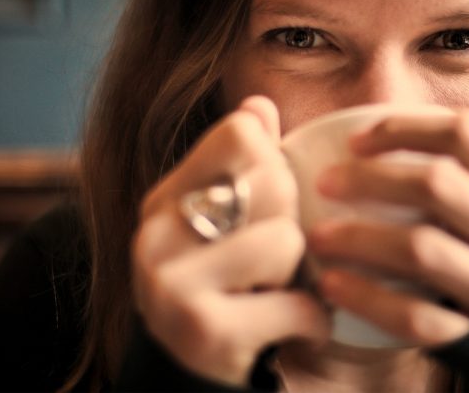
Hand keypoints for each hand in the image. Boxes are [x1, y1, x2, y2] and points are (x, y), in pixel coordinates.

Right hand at [132, 96, 329, 385]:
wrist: (189, 379)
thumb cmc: (223, 291)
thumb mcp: (226, 224)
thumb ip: (241, 164)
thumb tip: (259, 103)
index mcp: (165, 198)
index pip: (242, 133)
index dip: (275, 165)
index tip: (267, 205)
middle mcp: (157, 234)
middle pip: (272, 180)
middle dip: (291, 223)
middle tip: (274, 260)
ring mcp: (172, 284)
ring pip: (286, 240)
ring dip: (300, 275)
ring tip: (275, 292)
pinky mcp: (203, 331)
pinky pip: (297, 303)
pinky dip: (311, 322)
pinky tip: (292, 329)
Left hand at [309, 111, 468, 345]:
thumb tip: (426, 114)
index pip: (467, 135)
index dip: (404, 128)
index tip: (356, 140)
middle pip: (439, 186)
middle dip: (370, 179)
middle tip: (324, 182)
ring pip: (423, 250)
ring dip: (359, 238)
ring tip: (317, 235)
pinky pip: (417, 318)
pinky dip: (369, 299)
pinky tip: (333, 284)